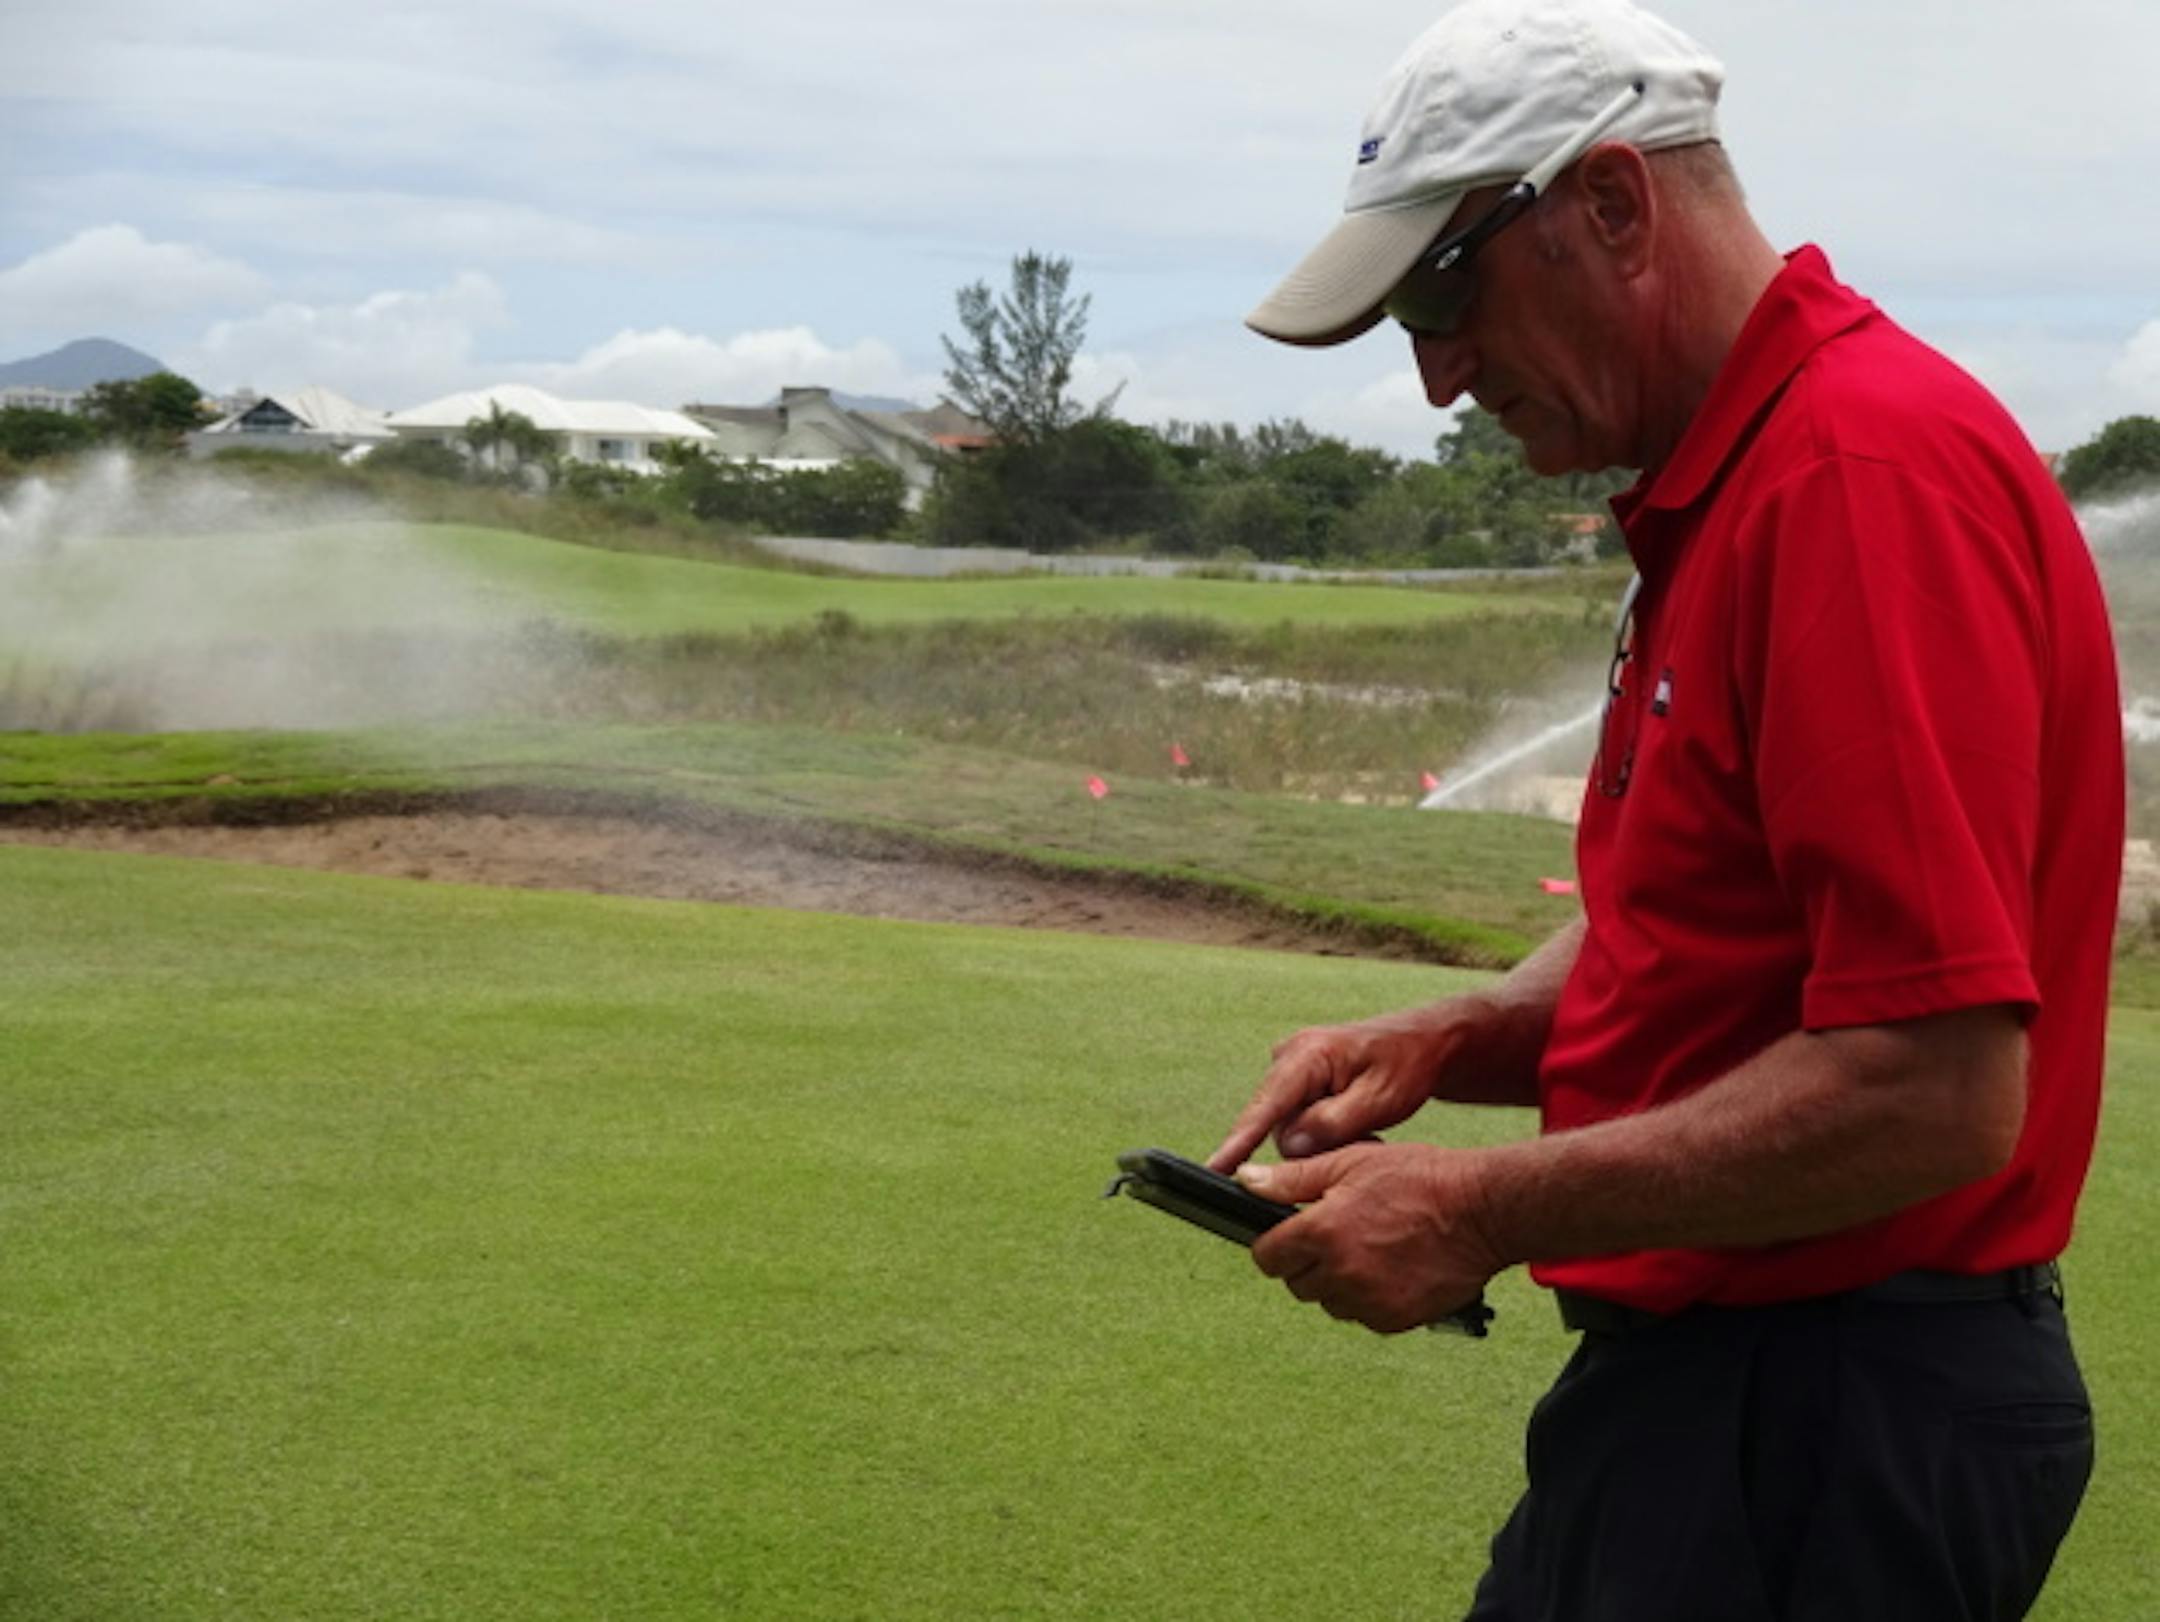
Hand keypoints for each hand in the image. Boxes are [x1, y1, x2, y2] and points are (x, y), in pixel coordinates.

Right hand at [1206, 1005, 1475, 1173]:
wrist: (1422, 1044)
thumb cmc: (1405, 1066)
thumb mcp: (1378, 1099)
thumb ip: (1331, 1124)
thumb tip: (1288, 1146)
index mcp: (1308, 1055)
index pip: (1266, 1106)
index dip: (1239, 1141)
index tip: (1215, 1168)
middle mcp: (1289, 1057)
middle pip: (1278, 1124)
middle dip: (1313, 1143)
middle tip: (1364, 1134)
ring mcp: (1290, 1068)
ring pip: (1288, 1127)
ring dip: (1321, 1138)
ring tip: (1364, 1126)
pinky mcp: (1296, 1082)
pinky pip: (1296, 1120)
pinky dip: (1322, 1130)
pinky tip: (1352, 1122)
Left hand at [1237, 1143, 1506, 1335]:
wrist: (1482, 1212)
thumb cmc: (1421, 1179)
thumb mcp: (1350, 1162)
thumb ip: (1292, 1178)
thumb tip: (1246, 1180)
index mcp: (1322, 1231)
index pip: (1267, 1256)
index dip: (1273, 1244)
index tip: (1287, 1235)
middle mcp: (1341, 1273)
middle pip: (1296, 1283)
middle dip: (1306, 1261)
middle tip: (1336, 1234)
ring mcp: (1368, 1301)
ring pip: (1329, 1302)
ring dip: (1337, 1281)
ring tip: (1368, 1247)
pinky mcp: (1395, 1319)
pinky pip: (1362, 1315)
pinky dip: (1367, 1297)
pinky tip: (1389, 1267)